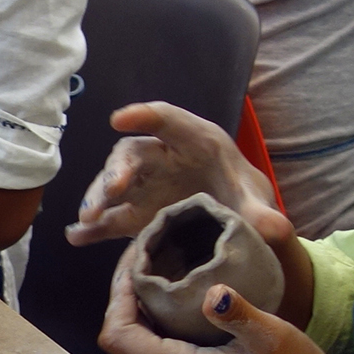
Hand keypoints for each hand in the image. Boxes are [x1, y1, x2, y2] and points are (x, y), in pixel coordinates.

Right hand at [69, 102, 287, 248]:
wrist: (238, 223)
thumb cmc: (246, 199)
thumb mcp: (258, 205)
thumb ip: (264, 215)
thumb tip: (276, 228)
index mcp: (195, 142)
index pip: (168, 121)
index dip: (144, 117)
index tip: (120, 119)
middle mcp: (164, 158)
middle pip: (133, 154)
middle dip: (118, 169)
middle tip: (111, 192)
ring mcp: (146, 186)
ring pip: (115, 184)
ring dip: (99, 198)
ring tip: (88, 220)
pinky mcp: (136, 213)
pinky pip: (111, 218)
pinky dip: (94, 228)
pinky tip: (77, 237)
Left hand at [96, 257, 338, 353]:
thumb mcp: (272, 338)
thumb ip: (239, 314)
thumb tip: (212, 293)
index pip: (118, 336)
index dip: (116, 296)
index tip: (136, 258)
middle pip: (121, 336)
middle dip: (124, 293)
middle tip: (145, 251)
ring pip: (136, 341)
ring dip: (138, 304)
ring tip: (156, 263)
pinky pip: (153, 346)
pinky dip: (154, 317)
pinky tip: (174, 292)